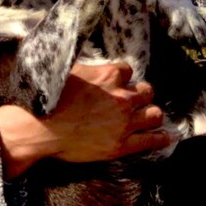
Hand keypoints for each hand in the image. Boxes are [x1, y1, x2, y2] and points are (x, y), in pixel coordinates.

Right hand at [0, 61, 173, 177]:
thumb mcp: (66, 71)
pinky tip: (166, 136)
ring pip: (154, 113)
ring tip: (149, 116)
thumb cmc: (48, 99)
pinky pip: (151, 140)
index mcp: (108, 76)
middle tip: (135, 100)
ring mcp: (124, 122)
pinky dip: (161, 137)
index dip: (123, 77)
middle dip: (141, 94)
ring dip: (152, 113)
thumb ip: (86, 67)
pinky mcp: (122, 145)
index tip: (118, 83)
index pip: (128, 70)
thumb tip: (92, 60)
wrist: (40, 129)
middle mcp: (121, 97)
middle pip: (147, 91)